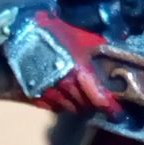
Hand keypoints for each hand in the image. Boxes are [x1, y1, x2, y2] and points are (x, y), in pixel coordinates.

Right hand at [5, 11, 122, 116]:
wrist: (26, 33)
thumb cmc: (57, 34)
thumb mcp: (84, 38)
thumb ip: (102, 51)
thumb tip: (118, 59)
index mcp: (79, 73)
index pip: (100, 99)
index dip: (110, 106)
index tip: (116, 111)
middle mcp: (65, 86)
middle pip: (86, 106)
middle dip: (94, 104)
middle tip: (99, 100)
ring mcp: (49, 93)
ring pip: (71, 108)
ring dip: (78, 105)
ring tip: (82, 97)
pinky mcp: (36, 96)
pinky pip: (55, 107)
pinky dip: (62, 104)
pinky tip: (65, 96)